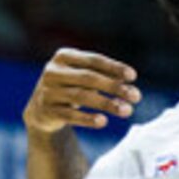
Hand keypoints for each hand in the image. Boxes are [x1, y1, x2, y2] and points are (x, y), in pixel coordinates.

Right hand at [25, 49, 139, 134]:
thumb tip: (131, 85)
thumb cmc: (72, 87)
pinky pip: (69, 115)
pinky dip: (87, 118)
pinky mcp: (46, 111)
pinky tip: (103, 121)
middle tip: (136, 96)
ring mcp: (48, 91)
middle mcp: (53, 71)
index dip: (113, 67)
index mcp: (64, 57)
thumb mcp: (86, 78)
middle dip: (114, 87)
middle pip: (88, 78)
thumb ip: (107, 78)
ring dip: (106, 103)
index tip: (133, 76)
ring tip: (127, 111)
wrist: (42, 109)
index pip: (93, 60)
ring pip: (80, 96)